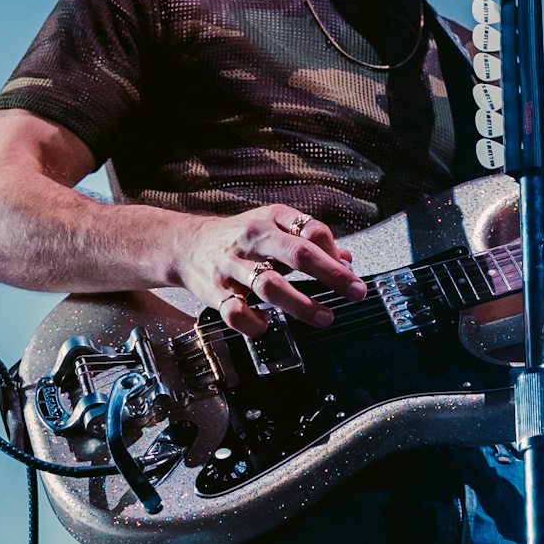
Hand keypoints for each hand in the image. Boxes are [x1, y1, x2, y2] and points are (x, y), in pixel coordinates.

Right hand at [173, 203, 367, 338]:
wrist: (188, 245)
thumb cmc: (241, 237)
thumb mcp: (276, 226)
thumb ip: (311, 242)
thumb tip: (347, 259)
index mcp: (272, 218)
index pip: (312, 231)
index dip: (335, 253)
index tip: (351, 272)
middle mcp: (253, 238)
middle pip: (297, 254)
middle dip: (332, 275)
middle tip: (356, 293)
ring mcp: (233, 265)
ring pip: (270, 286)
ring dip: (302, 304)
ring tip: (325, 317)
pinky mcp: (216, 292)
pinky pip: (237, 313)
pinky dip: (256, 324)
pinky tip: (267, 323)